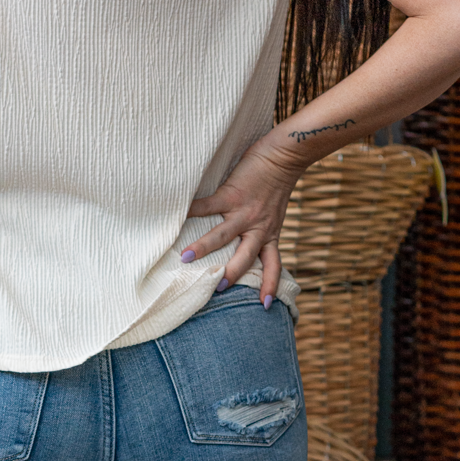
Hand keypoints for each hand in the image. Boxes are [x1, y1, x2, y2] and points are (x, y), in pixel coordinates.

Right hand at [183, 136, 298, 304]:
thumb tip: (242, 236)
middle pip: (245, 257)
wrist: (285, 155)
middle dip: (230, 274)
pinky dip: (190, 211)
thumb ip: (262, 227)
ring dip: (203, 247)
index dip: (269, 285)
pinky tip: (174, 215)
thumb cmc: (277, 182)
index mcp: (269, 233)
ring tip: (184, 258)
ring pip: (222, 236)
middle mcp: (258, 227)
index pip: (273, 265)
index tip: (264, 306)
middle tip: (216, 288)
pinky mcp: (232, 194)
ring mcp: (244, 212)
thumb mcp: (274, 213)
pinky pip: (207, 206)